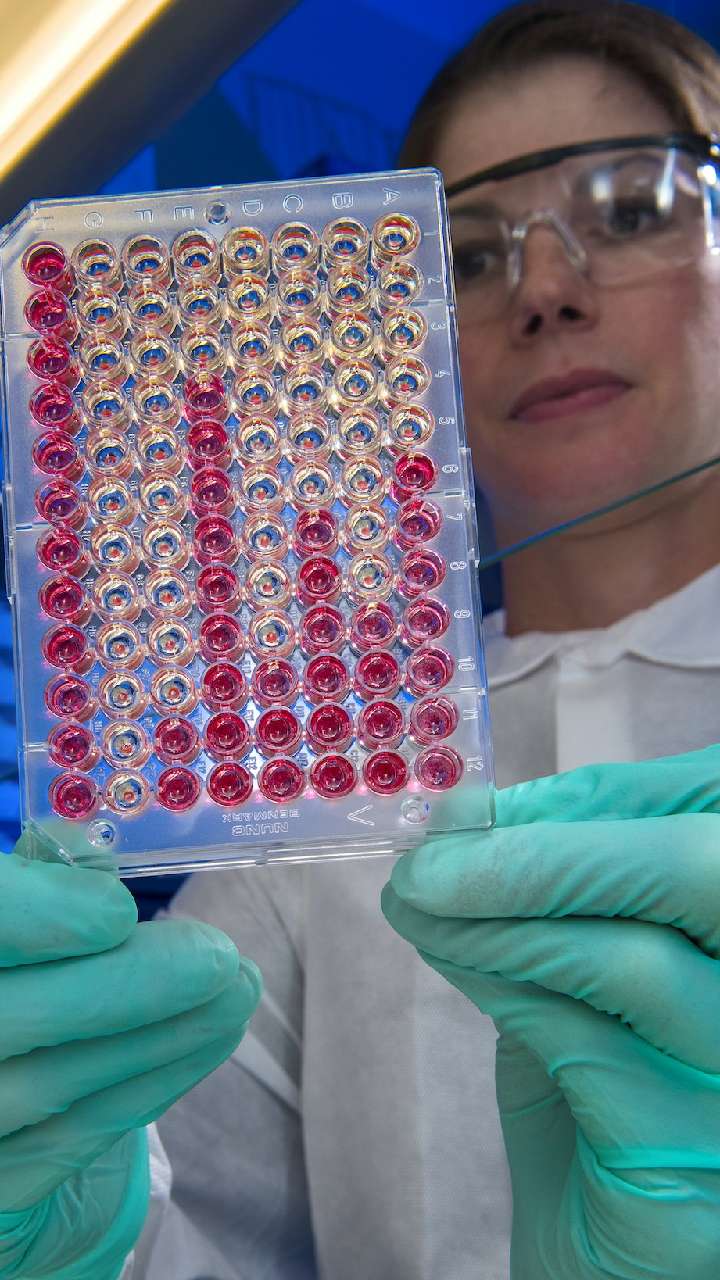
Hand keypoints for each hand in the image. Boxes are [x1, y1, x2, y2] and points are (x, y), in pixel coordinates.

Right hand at [0, 836, 261, 1279]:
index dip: (41, 918)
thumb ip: (45, 878)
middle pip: (8, 1017)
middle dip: (131, 985)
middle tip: (220, 956)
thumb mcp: (19, 906)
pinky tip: (209, 1036)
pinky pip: (75, 1136)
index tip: (119, 911)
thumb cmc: (17, 962)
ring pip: (53, 1083)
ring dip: (166, 1034)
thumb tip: (100, 862)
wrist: (1, 1073)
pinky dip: (152, 1082)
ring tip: (238, 988)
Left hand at [382, 746, 719, 1278]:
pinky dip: (500, 983)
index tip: (486, 802)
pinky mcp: (700, 1165)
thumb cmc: (598, 1101)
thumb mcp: (585, 977)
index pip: (705, 821)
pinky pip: (585, 1045)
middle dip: (557, 845)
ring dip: (497, 915)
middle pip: (699, 868)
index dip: (604, 794)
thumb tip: (469, 815)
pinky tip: (446, 955)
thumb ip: (554, 898)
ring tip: (415, 901)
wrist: (600, 1256)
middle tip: (438, 851)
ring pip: (631, 959)